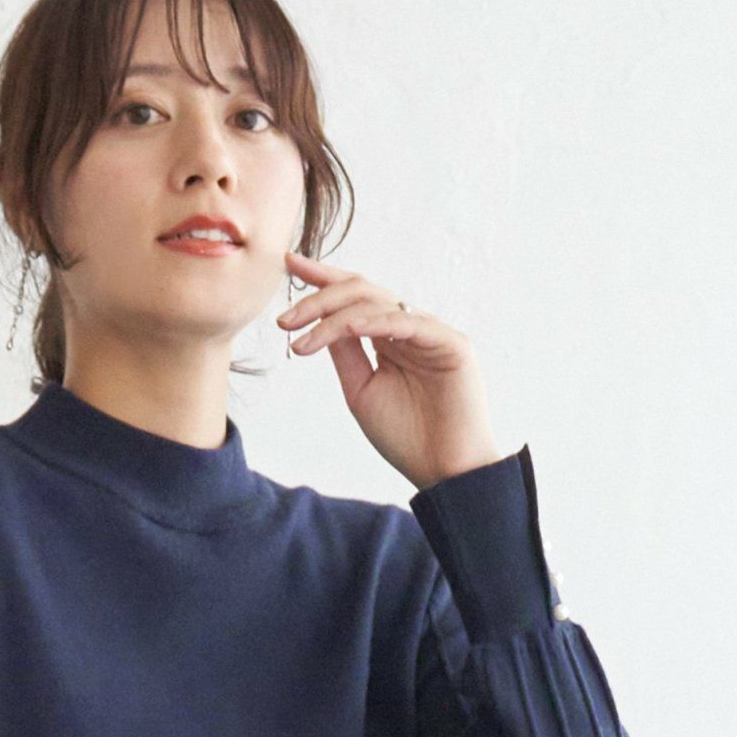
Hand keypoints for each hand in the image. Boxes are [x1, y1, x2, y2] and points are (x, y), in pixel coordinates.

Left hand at [277, 251, 506, 490]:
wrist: (443, 472)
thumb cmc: (406, 437)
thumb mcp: (361, 390)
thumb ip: (345, 354)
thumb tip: (317, 324)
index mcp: (389, 338)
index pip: (354, 297)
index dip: (323, 278)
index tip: (289, 264)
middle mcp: (410, 328)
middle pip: (362, 292)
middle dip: (319, 298)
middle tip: (285, 319)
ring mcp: (432, 333)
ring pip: (378, 303)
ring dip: (334, 316)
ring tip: (301, 336)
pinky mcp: (451, 344)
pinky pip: (407, 322)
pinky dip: (374, 322)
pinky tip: (346, 328)